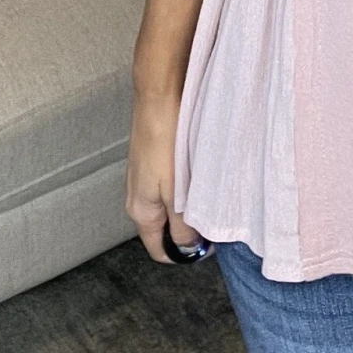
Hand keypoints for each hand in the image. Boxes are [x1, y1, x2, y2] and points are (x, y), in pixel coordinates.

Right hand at [126, 85, 204, 263]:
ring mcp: (144, 178)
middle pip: (164, 228)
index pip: (158, 250)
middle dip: (189, 228)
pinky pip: (170, 184)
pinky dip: (186, 185)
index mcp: (140, 211)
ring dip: (189, 205)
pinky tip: (200, 174)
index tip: (207, 247)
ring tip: (209, 193)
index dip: (182, 254)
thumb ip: (182, 225)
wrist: (158, 98)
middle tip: (215, 217)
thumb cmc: (164, 141)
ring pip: (169, 205)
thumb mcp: (176, 193)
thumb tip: (188, 248)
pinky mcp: (153, 161)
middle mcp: (137, 197)